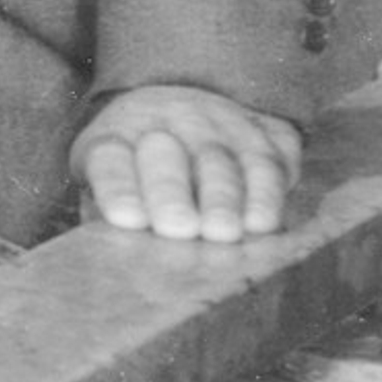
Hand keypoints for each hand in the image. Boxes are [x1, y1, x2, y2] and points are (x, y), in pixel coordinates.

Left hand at [71, 82, 303, 242]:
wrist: (195, 115)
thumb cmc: (146, 176)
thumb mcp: (117, 189)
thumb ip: (117, 223)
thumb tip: (123, 266)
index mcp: (117, 137)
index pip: (110, 160)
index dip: (118, 188)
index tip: (127, 219)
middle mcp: (167, 122)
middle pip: (166, 158)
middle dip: (169, 192)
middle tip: (177, 226)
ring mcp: (219, 123)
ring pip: (221, 161)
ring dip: (222, 199)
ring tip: (221, 232)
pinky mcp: (269, 133)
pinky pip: (271, 161)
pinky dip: (267, 194)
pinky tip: (262, 224)